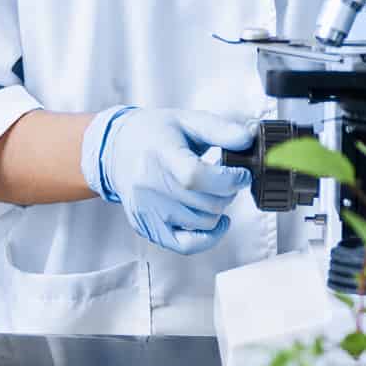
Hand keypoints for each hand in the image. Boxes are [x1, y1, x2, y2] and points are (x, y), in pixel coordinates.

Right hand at [80, 107, 252, 254]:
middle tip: (230, 179)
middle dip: (228, 192)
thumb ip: (220, 129)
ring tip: (215, 191)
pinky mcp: (148, 227)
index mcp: (159, 153)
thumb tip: (249, 139)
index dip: (227, 179)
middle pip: (203, 203)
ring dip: (219, 209)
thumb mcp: (187, 120)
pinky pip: (184, 245)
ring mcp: (148, 210)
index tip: (242, 174)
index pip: (194, 177)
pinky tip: (217, 222)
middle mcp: (150, 185)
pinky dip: (208, 238)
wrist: (116, 150)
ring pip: (201, 223)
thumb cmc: (153, 133)